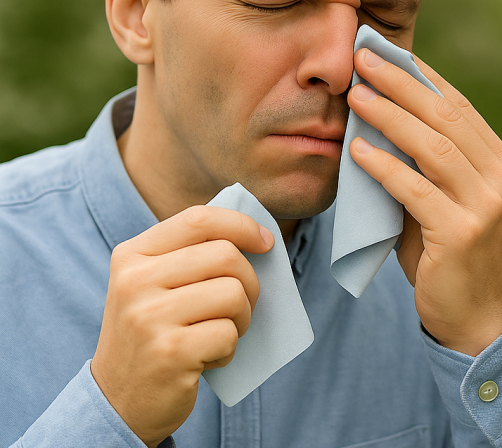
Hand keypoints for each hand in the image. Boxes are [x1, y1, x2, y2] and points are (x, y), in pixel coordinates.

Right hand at [91, 206, 272, 446]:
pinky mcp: (170, 351)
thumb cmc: (152, 335)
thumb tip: (260, 237)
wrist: (117, 401)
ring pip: (233, 294)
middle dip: (249, 282)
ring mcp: (149, 317)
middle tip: (239, 307)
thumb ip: (191, 256)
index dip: (242, 225)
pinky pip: (228, 334)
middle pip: (226, 255)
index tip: (266, 242)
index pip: (199, 219)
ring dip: (241, 318)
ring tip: (219, 334)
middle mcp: (135, 281)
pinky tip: (206, 359)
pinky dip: (229, 349)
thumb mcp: (154, 286)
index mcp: (132, 256)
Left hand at [348, 48, 501, 355]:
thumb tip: (381, 117)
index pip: (458, 106)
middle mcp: (500, 176)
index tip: (385, 52)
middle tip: (363, 59)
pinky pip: (416, 189)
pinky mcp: (462, 232)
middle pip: (446, 117)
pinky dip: (385, 166)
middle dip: (400, 83)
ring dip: (390, 116)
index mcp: (500, 162)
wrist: (477, 317)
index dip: (420, 77)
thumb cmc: (451, 254)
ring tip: (356, 95)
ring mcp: (486, 204)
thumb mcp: (446, 200)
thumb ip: (427, 164)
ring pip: (433, 146)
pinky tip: (357, 150)